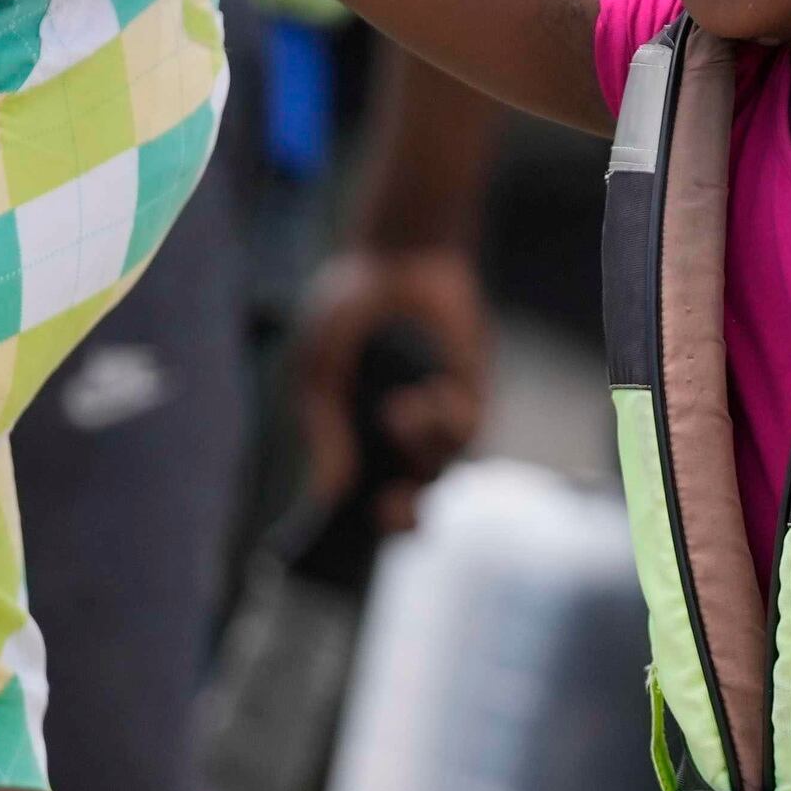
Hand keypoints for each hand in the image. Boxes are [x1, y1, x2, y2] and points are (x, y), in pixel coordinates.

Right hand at [288, 240, 490, 527]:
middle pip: (408, 509)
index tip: (340, 534)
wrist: (397, 256)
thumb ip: (323, 429)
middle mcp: (398, 445)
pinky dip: (446, 420)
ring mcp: (437, 424)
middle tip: (388, 509)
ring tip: (399, 409)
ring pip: (438, 469)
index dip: (353, 528)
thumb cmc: (349, 312)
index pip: (357, 504)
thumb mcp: (319, 371)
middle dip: (401, 519)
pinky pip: (466, 432)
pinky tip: (430, 391)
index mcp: (355, 443)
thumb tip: (329, 490)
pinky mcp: (471, 398)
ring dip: (420, 448)